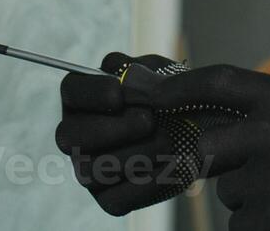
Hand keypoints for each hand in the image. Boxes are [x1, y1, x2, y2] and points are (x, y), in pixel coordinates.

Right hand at [54, 52, 235, 215]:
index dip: (91, 93)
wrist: (199, 131)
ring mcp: (89, 168)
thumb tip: (120, 72)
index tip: (119, 95)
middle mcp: (77, 135)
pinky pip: (114, 200)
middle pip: (69, 136)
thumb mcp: (162, 72)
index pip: (71, 90)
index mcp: (84, 97)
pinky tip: (170, 166)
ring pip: (91, 170)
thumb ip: (142, 70)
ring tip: (167, 141)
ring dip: (133, 156)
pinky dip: (144, 184)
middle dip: (111, 129)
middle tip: (148, 120)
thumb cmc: (171, 96)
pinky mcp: (108, 198)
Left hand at [148, 64, 269, 230]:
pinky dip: (264, 227)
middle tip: (260, 174)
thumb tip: (204, 112)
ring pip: (229, 193)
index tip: (148, 95)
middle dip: (217, 165)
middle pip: (208, 148)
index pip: (218, 83)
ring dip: (251, 200)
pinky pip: (244, 226)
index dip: (177, 87)